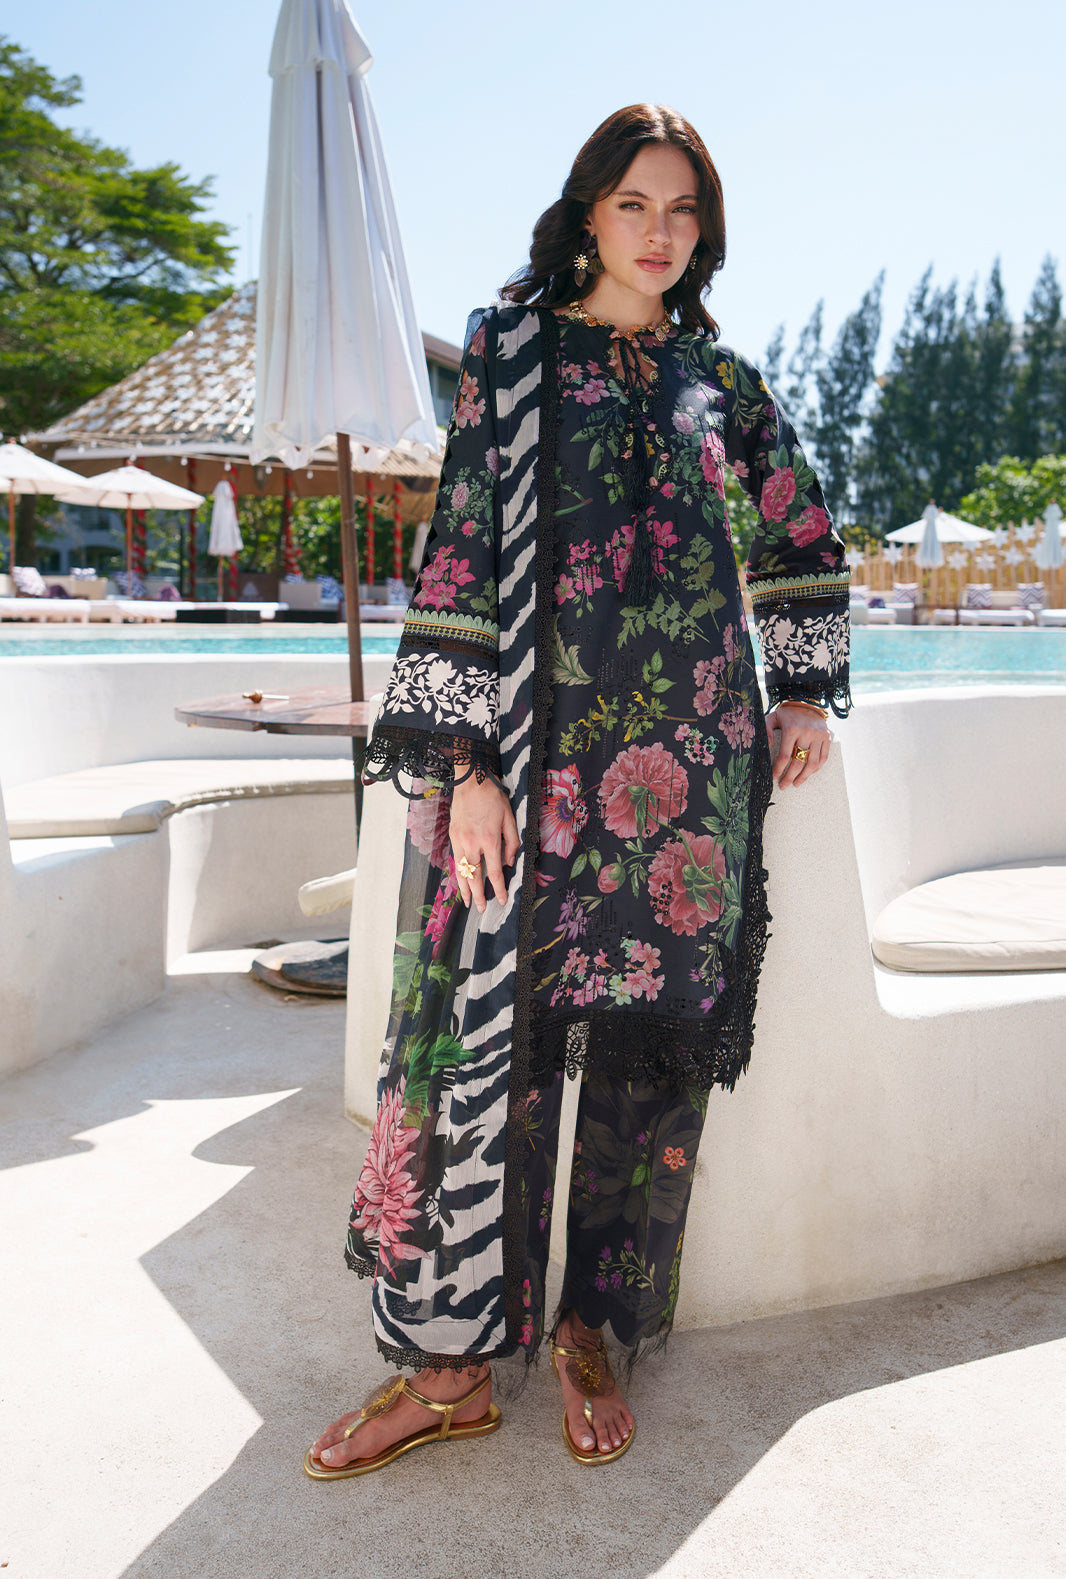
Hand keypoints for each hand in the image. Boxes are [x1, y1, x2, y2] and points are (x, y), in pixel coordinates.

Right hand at [449, 773, 519, 912]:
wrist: (471, 782)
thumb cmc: (493, 798)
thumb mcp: (510, 818)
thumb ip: (512, 842)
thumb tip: (510, 863)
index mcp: (490, 840)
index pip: (495, 873)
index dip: (499, 889)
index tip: (502, 900)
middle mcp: (473, 844)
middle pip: (475, 877)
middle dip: (479, 896)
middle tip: (481, 909)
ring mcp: (460, 841)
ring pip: (462, 872)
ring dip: (465, 890)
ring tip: (467, 903)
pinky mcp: (453, 837)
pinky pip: (456, 861)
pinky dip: (457, 875)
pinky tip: (460, 883)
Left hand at [766, 702, 830, 787]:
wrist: (808, 703)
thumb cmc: (787, 714)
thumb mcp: (773, 717)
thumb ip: (766, 729)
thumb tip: (768, 744)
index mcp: (791, 729)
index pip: (785, 756)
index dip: (778, 769)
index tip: (774, 777)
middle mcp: (807, 733)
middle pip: (798, 763)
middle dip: (789, 777)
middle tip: (783, 786)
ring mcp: (818, 736)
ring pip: (812, 764)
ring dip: (804, 777)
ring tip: (796, 784)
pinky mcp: (827, 738)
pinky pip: (823, 758)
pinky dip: (816, 769)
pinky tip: (808, 774)